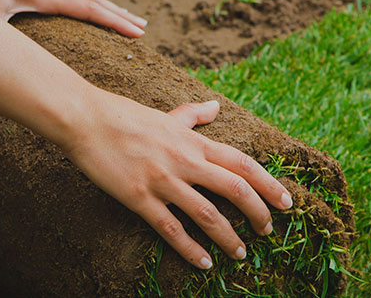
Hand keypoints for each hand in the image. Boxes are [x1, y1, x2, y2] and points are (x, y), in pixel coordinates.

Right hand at [62, 94, 293, 268]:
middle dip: (258, 213)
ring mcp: (162, 180)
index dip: (268, 184)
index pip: (243, 163)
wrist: (84, 119)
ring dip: (228, 237)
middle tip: (267, 232)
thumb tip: (215, 107)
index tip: (286, 202)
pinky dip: (190, 249)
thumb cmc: (123, 116)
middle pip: (235, 189)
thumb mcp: (165, 115)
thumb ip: (193, 115)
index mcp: (193, 141)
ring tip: (240, 253)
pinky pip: (171, 229)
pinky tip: (203, 263)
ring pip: (207, 214)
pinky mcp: (139, 198)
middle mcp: (184, 160)